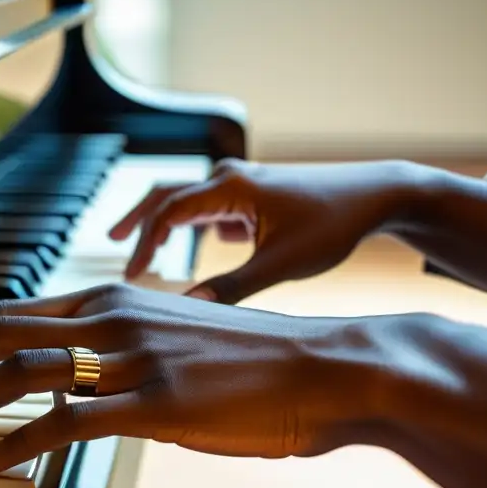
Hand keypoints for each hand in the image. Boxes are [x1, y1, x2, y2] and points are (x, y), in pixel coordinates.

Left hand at [0, 284, 368, 473]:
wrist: (326, 368)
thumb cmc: (257, 358)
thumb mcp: (178, 338)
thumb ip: (124, 351)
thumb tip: (83, 388)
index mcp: (118, 295)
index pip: (20, 312)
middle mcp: (115, 314)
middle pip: (2, 330)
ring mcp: (132, 356)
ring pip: (21, 371)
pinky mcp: (154, 403)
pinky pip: (62, 422)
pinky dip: (13, 442)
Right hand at [111, 159, 422, 302]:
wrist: (377, 194)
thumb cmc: (333, 224)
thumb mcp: (281, 264)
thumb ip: (232, 287)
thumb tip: (189, 309)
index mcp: (230, 188)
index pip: (167, 212)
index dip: (143, 244)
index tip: (130, 276)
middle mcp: (230, 177)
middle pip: (166, 193)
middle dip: (137, 218)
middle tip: (110, 240)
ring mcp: (243, 183)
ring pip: (187, 197)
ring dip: (162, 219)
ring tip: (142, 246)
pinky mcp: (255, 194)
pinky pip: (210, 204)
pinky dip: (191, 223)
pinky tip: (195, 246)